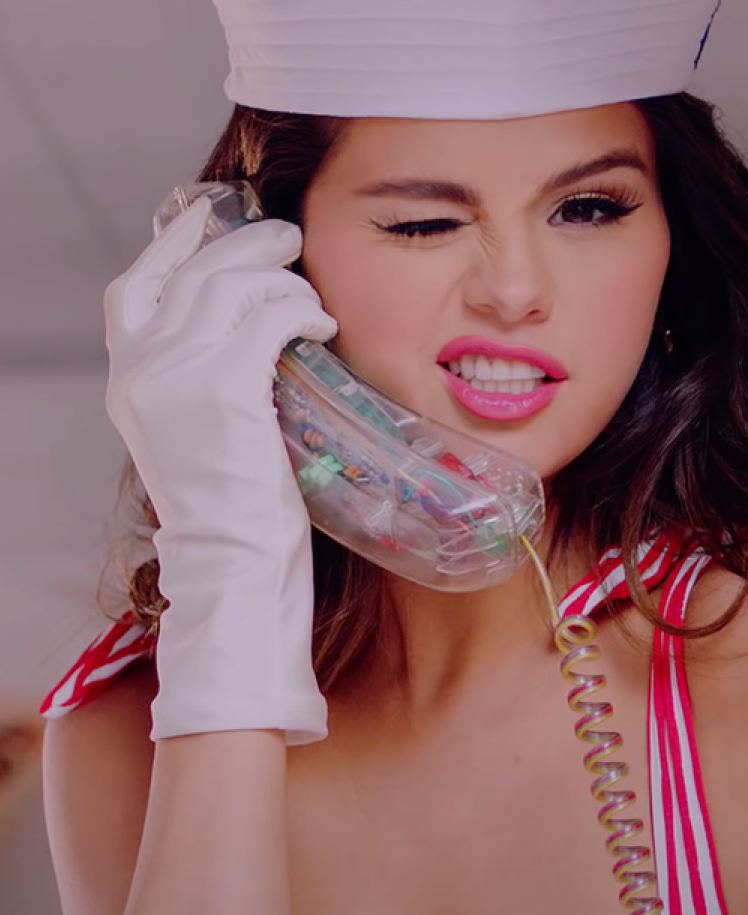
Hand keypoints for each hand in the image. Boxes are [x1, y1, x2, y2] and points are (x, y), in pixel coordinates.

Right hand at [104, 197, 337, 743]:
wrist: (232, 566)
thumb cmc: (236, 509)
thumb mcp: (203, 432)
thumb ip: (207, 379)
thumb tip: (245, 329)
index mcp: (127, 379)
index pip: (133, 287)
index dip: (172, 245)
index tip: (208, 218)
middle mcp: (141, 370)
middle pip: (190, 274)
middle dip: (241, 245)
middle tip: (286, 237)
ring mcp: (177, 376)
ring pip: (230, 287)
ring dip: (279, 276)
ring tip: (310, 288)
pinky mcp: (223, 389)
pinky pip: (266, 320)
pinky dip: (299, 310)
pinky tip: (321, 322)